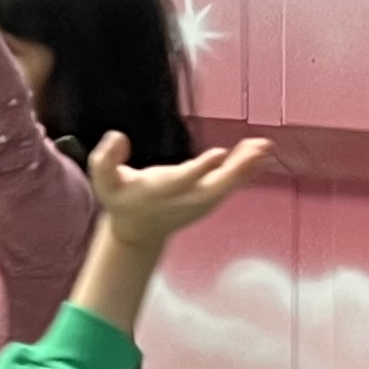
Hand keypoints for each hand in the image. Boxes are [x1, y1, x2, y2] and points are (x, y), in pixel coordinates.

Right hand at [86, 131, 270, 250]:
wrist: (139, 230)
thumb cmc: (121, 198)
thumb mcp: (103, 181)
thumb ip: (104, 159)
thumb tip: (118, 138)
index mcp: (160, 190)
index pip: (183, 179)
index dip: (201, 169)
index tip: (218, 155)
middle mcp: (185, 198)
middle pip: (217, 185)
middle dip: (239, 168)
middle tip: (257, 148)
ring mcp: (201, 201)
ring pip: (229, 184)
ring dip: (248, 165)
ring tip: (264, 145)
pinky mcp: (210, 199)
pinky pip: (232, 184)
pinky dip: (248, 169)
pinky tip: (261, 153)